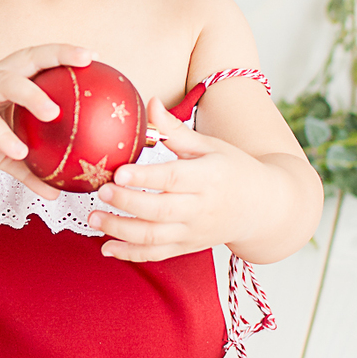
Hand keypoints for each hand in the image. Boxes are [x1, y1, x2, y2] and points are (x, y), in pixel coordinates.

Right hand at [0, 46, 94, 199]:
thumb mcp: (5, 155)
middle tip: (84, 61)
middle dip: (57, 55)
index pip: (39, 59)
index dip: (64, 54)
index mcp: (6, 80)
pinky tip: (19, 150)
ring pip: (5, 82)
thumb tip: (57, 192)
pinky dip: (2, 135)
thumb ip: (31, 169)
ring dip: (31, 94)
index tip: (93, 57)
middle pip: (27, 57)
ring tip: (53, 112)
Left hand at [85, 97, 262, 260]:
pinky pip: (156, 255)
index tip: (119, 172)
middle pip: (160, 210)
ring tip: (94, 218)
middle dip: (126, 203)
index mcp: (209, 177)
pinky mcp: (188, 247)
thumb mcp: (210, 145)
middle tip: (100, 192)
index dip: (145, 177)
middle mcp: (201, 208)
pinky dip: (130, 254)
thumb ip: (175, 130)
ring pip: (154, 237)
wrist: (263, 207)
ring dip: (120, 230)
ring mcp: (194, 232)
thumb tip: (150, 102)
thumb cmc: (234, 170)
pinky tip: (106, 247)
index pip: (173, 178)